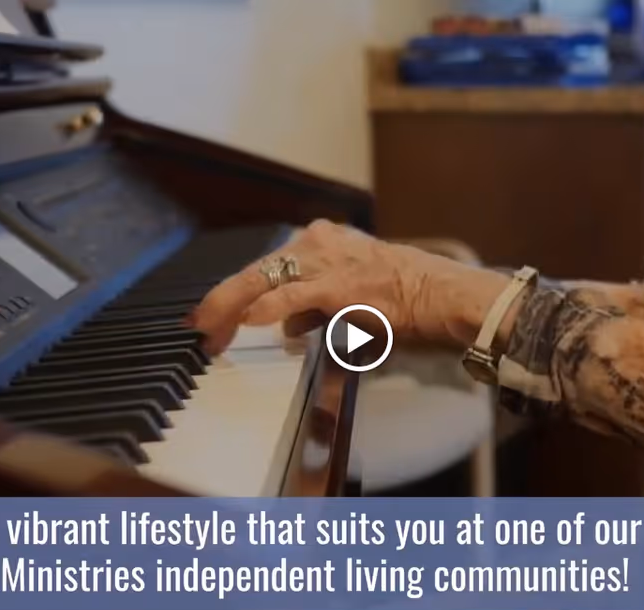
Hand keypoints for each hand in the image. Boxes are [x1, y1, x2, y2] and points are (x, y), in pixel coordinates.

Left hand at [191, 220, 511, 354]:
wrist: (444, 294)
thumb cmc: (408, 297)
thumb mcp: (353, 295)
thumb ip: (314, 307)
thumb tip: (287, 324)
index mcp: (322, 241)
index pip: (266, 266)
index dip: (234, 292)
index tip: (214, 315)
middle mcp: (318, 244)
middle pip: (254, 270)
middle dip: (221, 301)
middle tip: (200, 327)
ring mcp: (327, 263)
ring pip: (262, 280)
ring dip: (229, 309)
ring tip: (211, 333)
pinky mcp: (338, 287)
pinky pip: (290, 298)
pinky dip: (265, 310)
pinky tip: (246, 322)